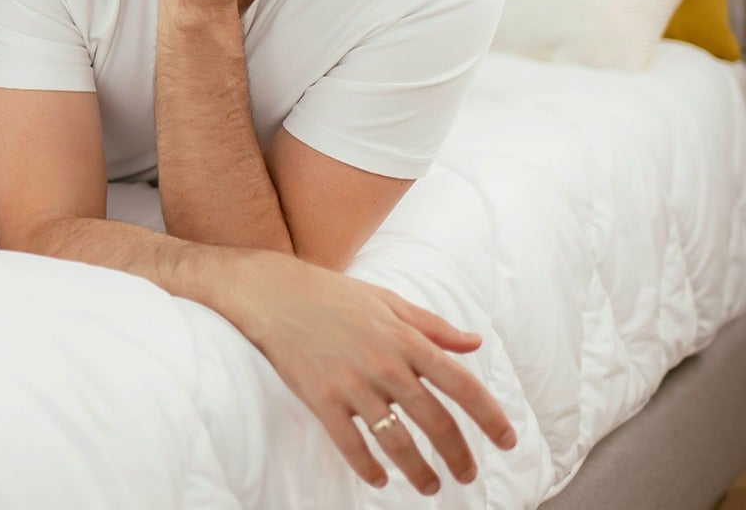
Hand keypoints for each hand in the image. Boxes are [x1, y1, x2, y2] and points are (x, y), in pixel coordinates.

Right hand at [225, 252, 516, 493]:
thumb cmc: (332, 294)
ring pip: (396, 441)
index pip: (462, 386)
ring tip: (430, 487)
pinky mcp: (320, 399)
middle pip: (435, 422)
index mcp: (406, 340)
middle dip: (458, 455)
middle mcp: (385, 365)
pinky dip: (367, 467)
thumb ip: (433, 326)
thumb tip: (474, 342)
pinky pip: (350, 444)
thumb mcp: (388, 301)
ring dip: (418, 471)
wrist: (272, 293)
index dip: (490, 417)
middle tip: (467, 475)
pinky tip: (379, 479)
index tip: (507, 440)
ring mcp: (351, 384)